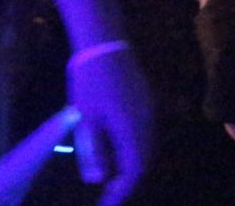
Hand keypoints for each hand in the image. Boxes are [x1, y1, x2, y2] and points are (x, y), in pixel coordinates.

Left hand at [67, 42, 153, 202]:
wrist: (104, 44)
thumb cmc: (90, 82)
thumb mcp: (84, 119)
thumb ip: (93, 150)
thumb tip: (98, 180)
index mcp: (132, 128)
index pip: (135, 169)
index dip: (123, 190)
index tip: (107, 204)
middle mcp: (147, 122)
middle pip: (146, 161)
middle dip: (130, 182)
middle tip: (110, 196)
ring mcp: (149, 110)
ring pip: (148, 148)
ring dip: (134, 167)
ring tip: (114, 180)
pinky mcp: (146, 103)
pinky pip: (146, 135)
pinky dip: (135, 151)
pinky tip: (119, 154)